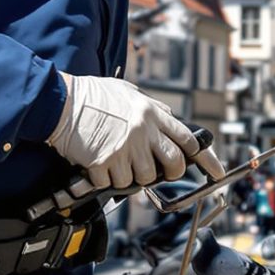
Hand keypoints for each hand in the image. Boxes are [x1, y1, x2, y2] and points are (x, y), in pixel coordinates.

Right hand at [50, 75, 226, 188]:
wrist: (58, 101)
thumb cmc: (89, 95)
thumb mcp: (125, 91)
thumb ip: (148, 106)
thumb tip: (164, 116)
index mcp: (151, 113)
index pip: (187, 138)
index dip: (204, 157)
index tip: (215, 171)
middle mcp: (143, 131)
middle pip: (174, 164)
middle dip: (170, 173)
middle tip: (159, 171)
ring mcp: (125, 149)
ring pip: (144, 179)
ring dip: (131, 175)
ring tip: (115, 159)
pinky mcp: (105, 164)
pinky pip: (114, 184)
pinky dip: (106, 179)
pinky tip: (97, 164)